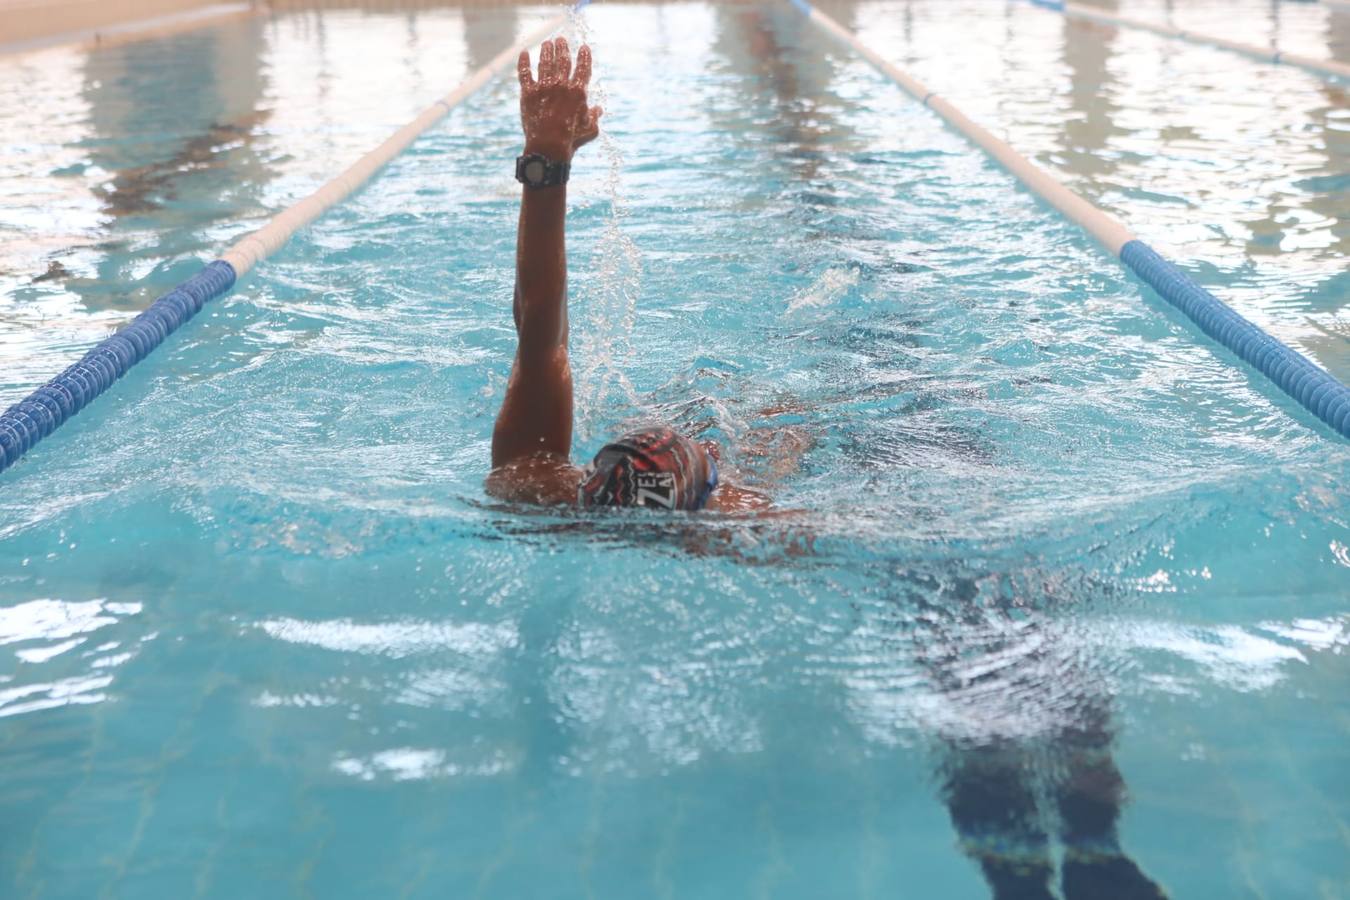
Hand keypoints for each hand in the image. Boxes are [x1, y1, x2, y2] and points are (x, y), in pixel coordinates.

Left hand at [518, 37, 602, 161]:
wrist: (549, 146)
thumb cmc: (572, 140)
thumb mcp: (590, 129)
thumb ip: (594, 117)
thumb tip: (598, 110)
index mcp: (578, 91)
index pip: (583, 68)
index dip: (584, 56)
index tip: (584, 47)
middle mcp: (561, 85)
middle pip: (563, 60)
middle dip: (563, 48)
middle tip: (561, 40)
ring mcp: (544, 87)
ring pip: (545, 62)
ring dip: (547, 51)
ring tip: (547, 43)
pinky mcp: (528, 93)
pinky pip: (524, 73)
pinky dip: (523, 62)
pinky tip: (524, 53)